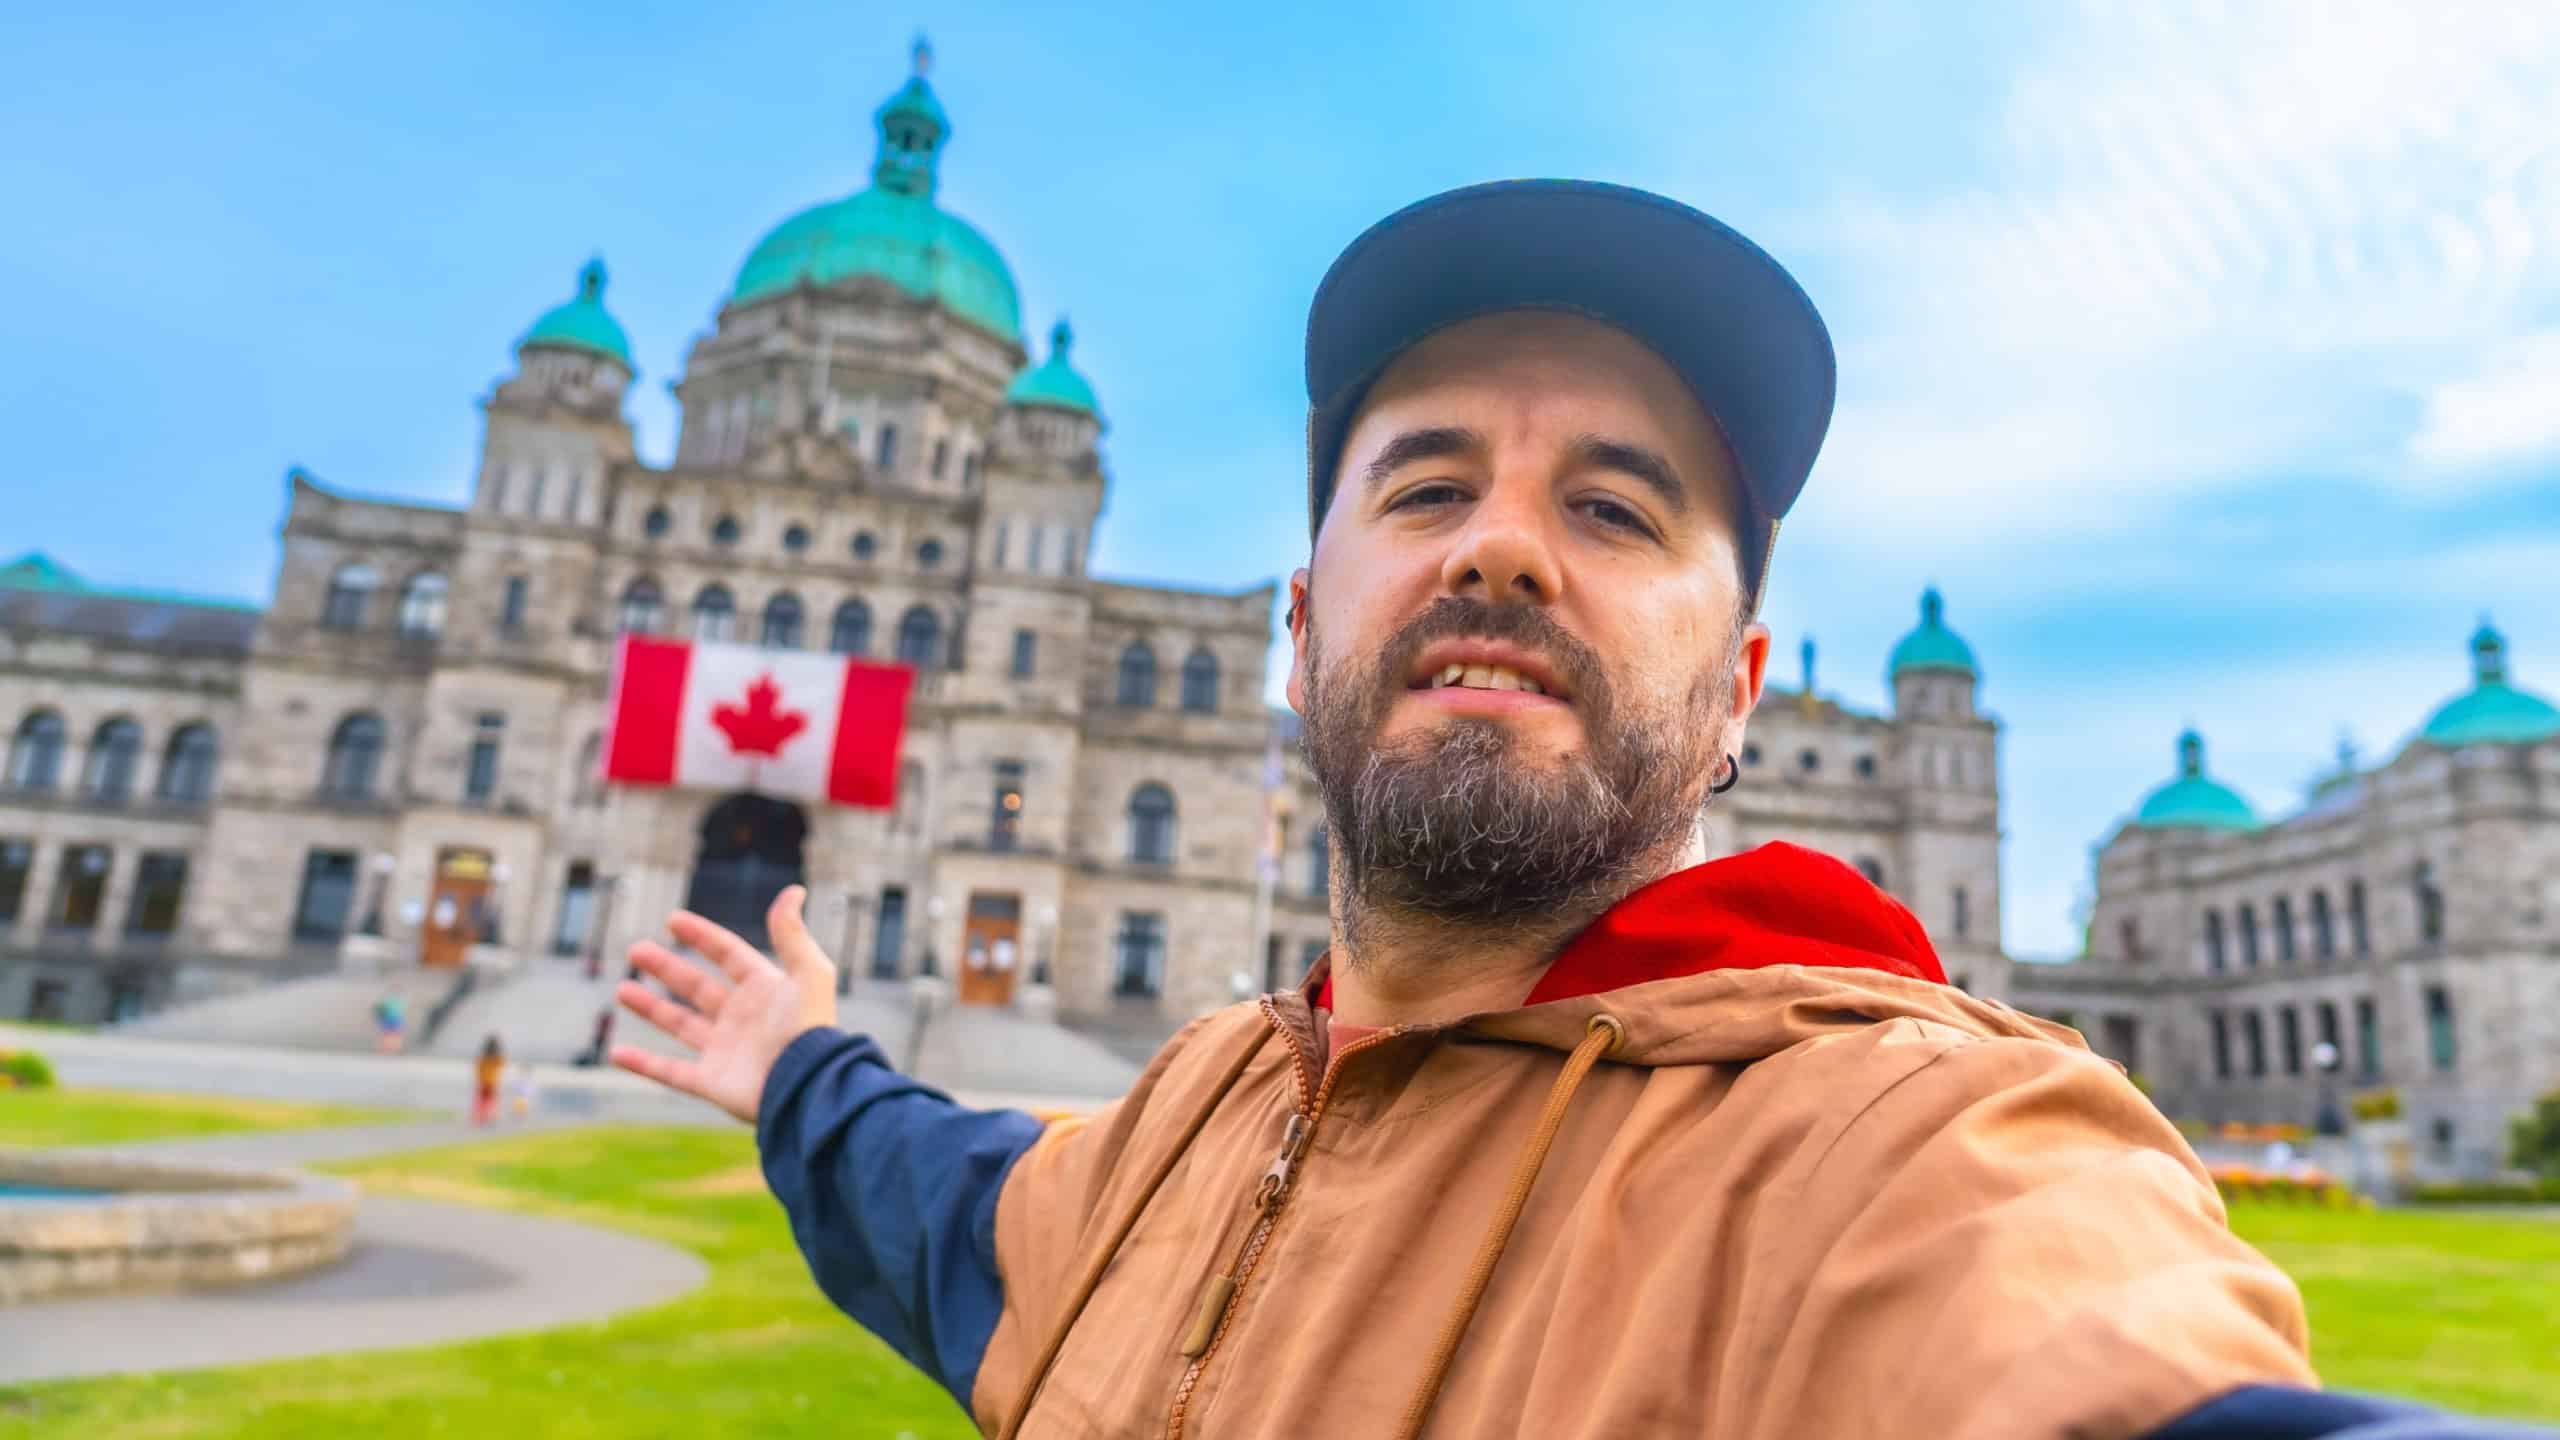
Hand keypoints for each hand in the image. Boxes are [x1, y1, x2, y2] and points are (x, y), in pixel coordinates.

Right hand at [611, 885, 838, 1122]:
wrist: (806, 1086)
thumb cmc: (810, 1028)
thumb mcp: (808, 972)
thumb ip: (792, 933)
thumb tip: (794, 890)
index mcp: (766, 990)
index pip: (729, 955)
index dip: (702, 936)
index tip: (673, 919)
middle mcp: (743, 1019)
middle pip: (697, 987)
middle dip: (666, 968)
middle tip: (635, 949)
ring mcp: (725, 1052)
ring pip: (680, 1025)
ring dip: (650, 1007)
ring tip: (621, 989)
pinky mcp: (712, 1083)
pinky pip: (670, 1073)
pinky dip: (642, 1064)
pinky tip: (616, 1053)